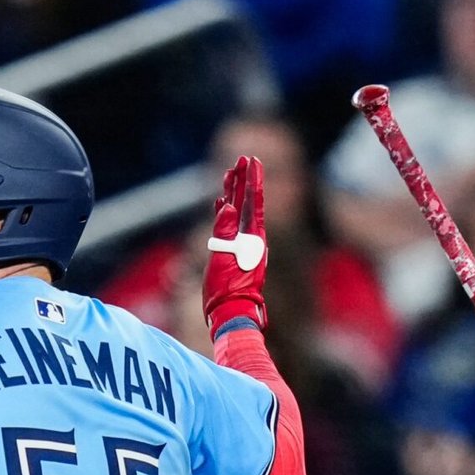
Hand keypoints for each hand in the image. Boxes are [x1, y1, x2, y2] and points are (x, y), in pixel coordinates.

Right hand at [203, 155, 267, 337]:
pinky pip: (230, 226)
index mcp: (252, 238)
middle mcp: (250, 239)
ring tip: (230, 174)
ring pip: (238, 213)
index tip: (252, 160)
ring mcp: (243, 246)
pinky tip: (221, 204)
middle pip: (247, 203)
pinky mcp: (234, 254)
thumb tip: (226, 206)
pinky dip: (225, 213)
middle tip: (242, 159)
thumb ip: (225, 232)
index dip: (252, 180)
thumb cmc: (228, 291)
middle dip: (243, 180)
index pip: (252, 202)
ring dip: (234, 193)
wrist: (232, 315)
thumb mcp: (224, 261)